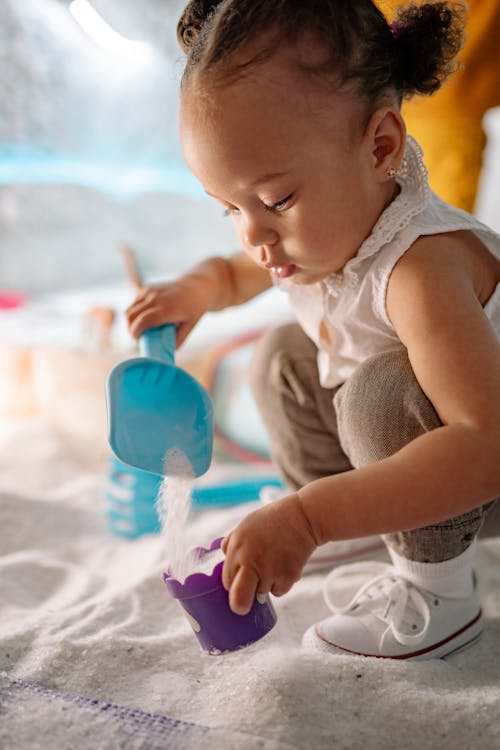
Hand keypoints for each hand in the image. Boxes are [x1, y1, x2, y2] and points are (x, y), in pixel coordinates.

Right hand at [126, 276, 208, 344]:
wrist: (196, 286)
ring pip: (129, 310)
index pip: (144, 321)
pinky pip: (134, 304)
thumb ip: (176, 340)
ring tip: (141, 329)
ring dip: (131, 322)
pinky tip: (145, 317)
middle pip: (131, 316)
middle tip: (139, 338)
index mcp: (168, 308)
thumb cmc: (194, 309)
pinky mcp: (146, 288)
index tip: (139, 341)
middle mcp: (156, 298)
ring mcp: (150, 291)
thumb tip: (162, 353)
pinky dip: (135, 313)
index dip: (136, 333)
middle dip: (131, 330)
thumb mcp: (190, 327)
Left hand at [221, 493, 316, 614]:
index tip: (237, 583)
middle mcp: (251, 561)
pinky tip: (284, 564)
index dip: (232, 584)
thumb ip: (231, 543)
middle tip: (241, 606)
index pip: (227, 580)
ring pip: (262, 593)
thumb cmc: (272, 520)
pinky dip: (281, 582)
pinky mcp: (288, 577)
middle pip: (239, 599)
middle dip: (239, 606)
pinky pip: (279, 591)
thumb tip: (224, 557)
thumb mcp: (245, 525)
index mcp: (237, 548)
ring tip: (273, 562)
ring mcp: (270, 571)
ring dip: (265, 584)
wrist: (301, 517)